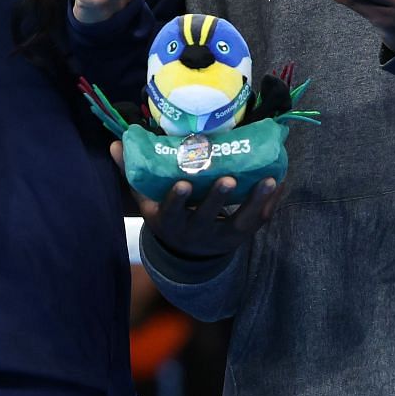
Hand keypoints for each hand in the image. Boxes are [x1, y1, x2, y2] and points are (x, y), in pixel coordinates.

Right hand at [114, 142, 282, 258]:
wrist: (187, 252)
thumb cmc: (166, 215)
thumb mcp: (145, 199)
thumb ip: (131, 172)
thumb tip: (116, 143)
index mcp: (169, 222)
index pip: (172, 212)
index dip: (177, 200)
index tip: (183, 183)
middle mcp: (195, 232)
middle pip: (207, 217)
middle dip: (218, 199)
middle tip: (229, 179)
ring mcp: (220, 237)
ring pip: (240, 222)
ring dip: (255, 201)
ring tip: (268, 180)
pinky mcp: (240, 236)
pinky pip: (258, 222)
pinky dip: (269, 204)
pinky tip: (278, 184)